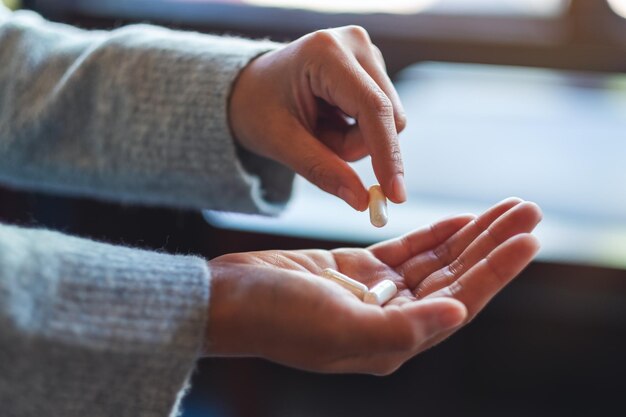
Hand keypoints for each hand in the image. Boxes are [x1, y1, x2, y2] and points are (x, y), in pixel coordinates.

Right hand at [205, 198, 541, 374]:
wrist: (226, 298)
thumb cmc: (273, 317)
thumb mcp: (338, 327)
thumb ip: (402, 328)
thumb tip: (459, 315)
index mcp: (394, 341)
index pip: (459, 302)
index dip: (495, 271)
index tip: (527, 238)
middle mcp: (392, 320)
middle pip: (456, 278)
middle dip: (493, 244)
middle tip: (527, 209)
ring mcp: (375, 294)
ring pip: (436, 262)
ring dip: (470, 234)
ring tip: (505, 207)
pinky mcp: (356, 271)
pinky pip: (407, 251)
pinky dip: (434, 234)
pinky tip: (458, 218)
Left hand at [229, 26, 406, 210]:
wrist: (248, 89)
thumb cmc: (257, 109)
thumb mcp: (282, 144)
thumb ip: (323, 171)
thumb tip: (363, 201)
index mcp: (326, 52)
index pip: (374, 108)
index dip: (388, 154)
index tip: (395, 195)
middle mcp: (354, 42)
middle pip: (389, 117)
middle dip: (356, 146)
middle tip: (317, 144)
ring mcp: (366, 52)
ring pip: (388, 121)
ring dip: (354, 140)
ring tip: (317, 127)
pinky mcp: (372, 66)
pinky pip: (382, 117)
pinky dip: (356, 131)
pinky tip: (328, 118)